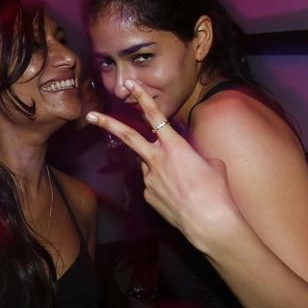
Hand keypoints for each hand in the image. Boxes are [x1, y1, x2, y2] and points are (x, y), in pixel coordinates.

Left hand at [85, 81, 239, 250]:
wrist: (209, 222)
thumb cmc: (216, 192)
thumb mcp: (213, 165)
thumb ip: (197, 156)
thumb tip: (192, 162)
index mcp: (175, 146)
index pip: (155, 116)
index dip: (142, 98)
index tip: (131, 86)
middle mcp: (157, 160)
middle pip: (128, 136)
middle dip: (108, 124)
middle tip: (91, 115)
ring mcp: (149, 179)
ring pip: (147, 164)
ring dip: (157, 167)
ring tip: (181, 183)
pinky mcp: (147, 195)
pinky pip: (152, 184)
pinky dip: (162, 186)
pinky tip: (177, 196)